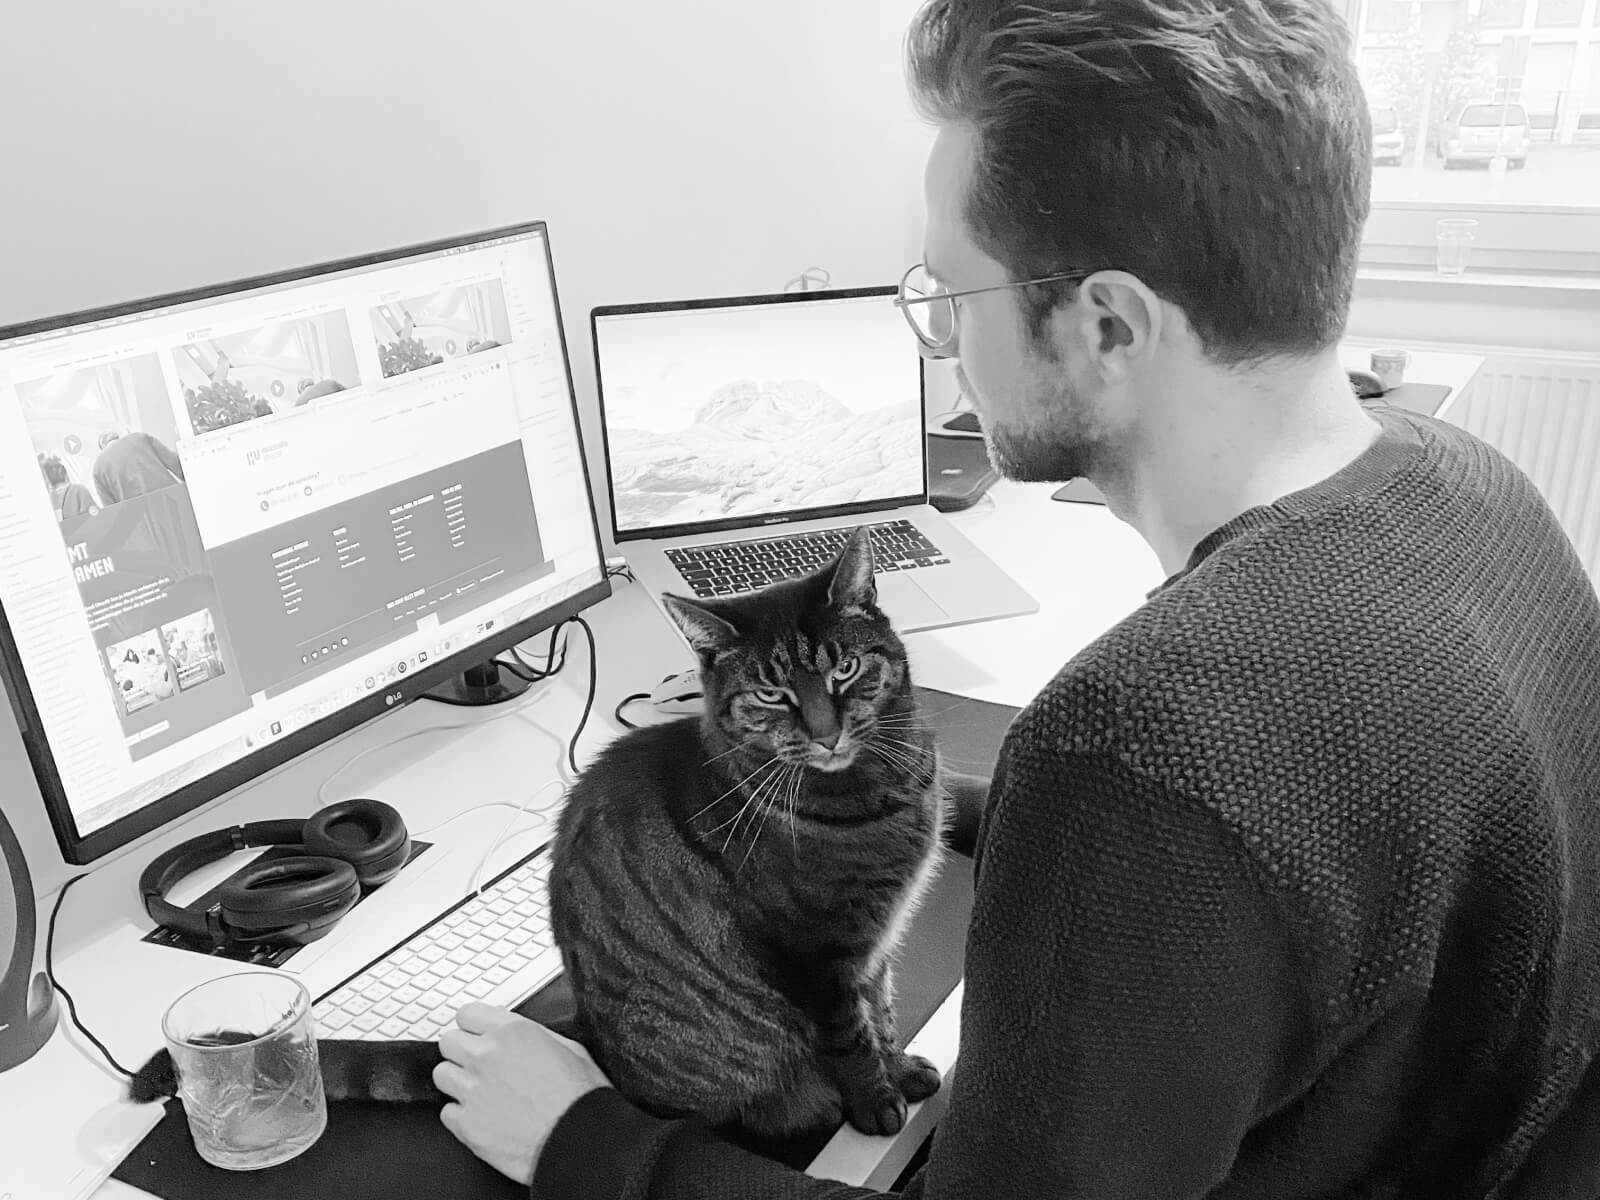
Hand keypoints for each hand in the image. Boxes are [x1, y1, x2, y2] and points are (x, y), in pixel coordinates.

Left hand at [434, 1002, 610, 1183]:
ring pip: (441, 1074)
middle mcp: (486, 1057)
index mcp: (511, 1032)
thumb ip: (532, 1035)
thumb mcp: (568, 1048)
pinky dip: (460, 1115)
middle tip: (477, 1063)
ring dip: (457, 1081)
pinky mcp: (467, 1125)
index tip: (477, 1034)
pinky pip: (446, 1112)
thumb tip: (518, 1033)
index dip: (474, 1025)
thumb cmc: (580, 1097)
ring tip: (478, 1091)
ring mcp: (472, 1091)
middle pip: (448, 1042)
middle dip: (461, 1050)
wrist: (579, 1139)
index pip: (467, 1014)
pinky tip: (481, 1116)